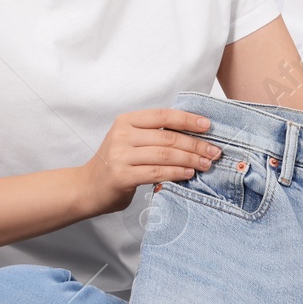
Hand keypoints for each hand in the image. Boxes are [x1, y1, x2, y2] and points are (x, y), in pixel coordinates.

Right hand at [80, 109, 221, 215]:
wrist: (87, 188)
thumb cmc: (115, 164)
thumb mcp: (130, 141)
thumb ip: (154, 135)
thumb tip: (194, 135)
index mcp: (126, 121)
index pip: (163, 115)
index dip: (187, 119)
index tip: (208, 125)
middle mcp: (122, 135)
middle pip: (168, 137)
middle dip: (196, 144)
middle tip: (215, 151)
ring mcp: (120, 156)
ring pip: (165, 155)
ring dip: (191, 159)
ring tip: (207, 164)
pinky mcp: (122, 176)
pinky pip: (158, 172)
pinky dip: (177, 173)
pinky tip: (189, 173)